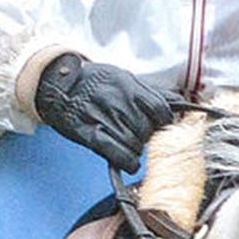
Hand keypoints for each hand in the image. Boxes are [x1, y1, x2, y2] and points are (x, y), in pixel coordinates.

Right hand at [32, 53, 177, 172]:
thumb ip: (151, 91)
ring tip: (131, 144)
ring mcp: (104, 118)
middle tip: (141, 135)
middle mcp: (118, 102)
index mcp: (128, 87)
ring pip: (135, 144)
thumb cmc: (93, 82)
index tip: (162, 125)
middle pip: (148, 129)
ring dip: (137, 149)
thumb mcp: (123, 77)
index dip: (165, 121)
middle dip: (148, 136)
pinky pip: (117, 154)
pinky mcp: (90, 134)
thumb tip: (179, 102)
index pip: (160, 109)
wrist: (58, 83)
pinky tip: (129, 160)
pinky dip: (128, 161)